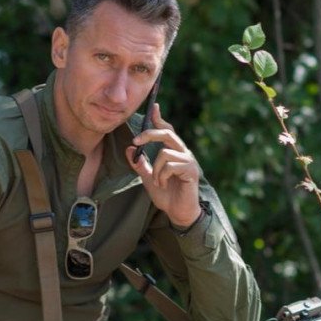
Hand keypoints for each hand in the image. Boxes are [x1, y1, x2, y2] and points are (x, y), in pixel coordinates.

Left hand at [126, 103, 201, 228]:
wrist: (178, 212)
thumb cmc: (167, 195)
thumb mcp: (148, 178)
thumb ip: (140, 164)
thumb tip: (129, 149)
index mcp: (174, 152)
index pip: (167, 130)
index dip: (159, 119)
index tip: (153, 108)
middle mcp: (183, 152)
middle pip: (166, 133)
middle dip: (149, 135)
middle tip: (135, 141)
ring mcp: (188, 161)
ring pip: (164, 153)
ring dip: (156, 170)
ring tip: (158, 182)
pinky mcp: (191, 170)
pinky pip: (170, 165)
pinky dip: (162, 176)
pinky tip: (164, 185)